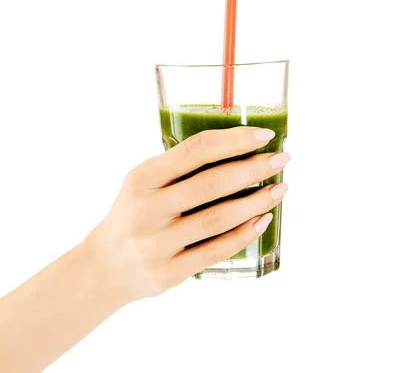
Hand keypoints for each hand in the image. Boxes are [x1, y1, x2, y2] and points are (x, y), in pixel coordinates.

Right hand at [88, 126, 289, 303]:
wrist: (104, 266)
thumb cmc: (133, 214)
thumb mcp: (141, 183)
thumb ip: (177, 168)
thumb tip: (236, 148)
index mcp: (142, 178)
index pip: (195, 150)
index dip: (233, 140)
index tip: (263, 135)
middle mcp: (148, 209)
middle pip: (211, 184)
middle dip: (253, 169)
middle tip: (282, 159)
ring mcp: (157, 243)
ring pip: (217, 219)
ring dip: (255, 202)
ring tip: (279, 189)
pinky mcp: (168, 272)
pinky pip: (215, 251)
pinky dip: (243, 234)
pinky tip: (262, 220)